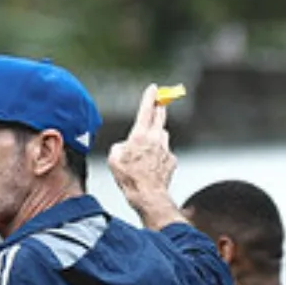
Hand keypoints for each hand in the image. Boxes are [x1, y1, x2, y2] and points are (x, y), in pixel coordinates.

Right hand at [107, 84, 179, 221]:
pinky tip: (153, 165)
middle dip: (159, 109)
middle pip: (160, 118)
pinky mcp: (172, 161)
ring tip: (150, 144)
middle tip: (159, 104)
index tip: (153, 88)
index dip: (149, 97)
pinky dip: (160, 155)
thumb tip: (125, 147)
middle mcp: (156, 139)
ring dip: (158, 135)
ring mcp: (166, 150)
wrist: (148, 196)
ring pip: (163, 135)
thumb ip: (119, 146)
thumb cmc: (130, 178)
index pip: (146, 110)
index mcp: (140, 135)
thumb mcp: (113, 158)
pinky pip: (166, 153)